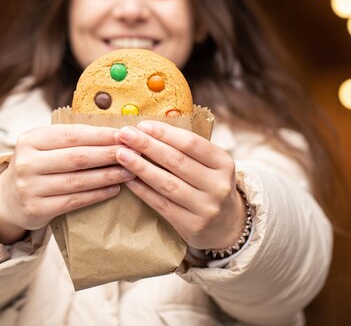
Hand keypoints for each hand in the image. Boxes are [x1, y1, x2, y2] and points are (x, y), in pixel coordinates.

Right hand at [0, 124, 134, 243]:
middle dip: (110, 154)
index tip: (126, 134)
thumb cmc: (39, 165)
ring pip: (78, 180)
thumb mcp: (45, 146)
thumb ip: (72, 138)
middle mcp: (27, 162)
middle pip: (77, 157)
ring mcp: (29, 187)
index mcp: (31, 139)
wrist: (9, 199)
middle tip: (134, 153)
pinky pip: (74, 201)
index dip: (101, 135)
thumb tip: (117, 131)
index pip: (72, 134)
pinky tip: (115, 189)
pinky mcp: (36, 209)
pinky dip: (97, 194)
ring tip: (130, 172)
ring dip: (108, 175)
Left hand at [115, 121, 245, 250]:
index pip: (191, 143)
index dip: (165, 133)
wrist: (228, 225)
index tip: (143, 125)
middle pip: (177, 161)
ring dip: (141, 167)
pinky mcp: (192, 226)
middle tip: (125, 134)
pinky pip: (161, 204)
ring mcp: (206, 207)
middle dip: (148, 145)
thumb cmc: (210, 184)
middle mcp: (218, 185)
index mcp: (224, 163)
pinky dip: (142, 190)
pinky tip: (128, 179)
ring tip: (122, 155)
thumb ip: (187, 149)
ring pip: (167, 184)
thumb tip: (148, 130)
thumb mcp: (211, 165)